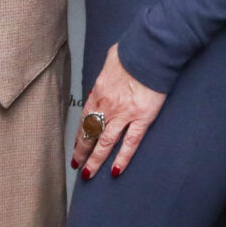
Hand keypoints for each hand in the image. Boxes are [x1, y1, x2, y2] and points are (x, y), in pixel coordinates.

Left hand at [75, 46, 165, 178]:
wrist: (150, 52)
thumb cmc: (132, 52)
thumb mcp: (111, 60)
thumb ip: (106, 73)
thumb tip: (106, 77)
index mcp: (98, 93)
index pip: (85, 119)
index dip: (80, 135)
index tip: (76, 146)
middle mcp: (107, 107)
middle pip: (91, 134)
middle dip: (82, 151)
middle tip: (77, 166)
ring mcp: (124, 114)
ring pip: (106, 143)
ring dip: (95, 160)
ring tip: (89, 174)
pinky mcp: (142, 118)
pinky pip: (131, 142)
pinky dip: (123, 157)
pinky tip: (116, 170)